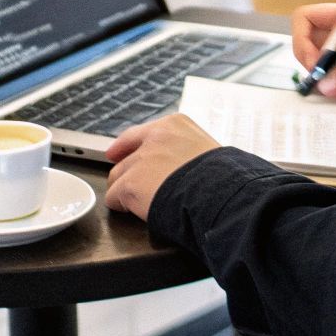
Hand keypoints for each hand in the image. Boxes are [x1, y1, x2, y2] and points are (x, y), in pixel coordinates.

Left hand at [104, 113, 220, 220]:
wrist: (219, 194)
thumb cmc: (221, 178)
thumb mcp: (207, 151)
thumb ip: (186, 151)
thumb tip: (180, 166)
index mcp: (175, 124)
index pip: (140, 133)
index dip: (126, 147)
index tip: (116, 153)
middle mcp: (155, 137)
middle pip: (126, 155)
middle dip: (126, 170)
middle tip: (126, 184)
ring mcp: (141, 159)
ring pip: (117, 175)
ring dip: (123, 189)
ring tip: (134, 203)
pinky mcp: (130, 184)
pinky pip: (114, 196)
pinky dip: (120, 205)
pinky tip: (132, 211)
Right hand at [292, 0, 335, 102]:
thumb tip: (326, 84)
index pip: (309, 18)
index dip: (305, 43)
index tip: (316, 68)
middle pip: (308, 40)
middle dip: (309, 63)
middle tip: (320, 85)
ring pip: (315, 61)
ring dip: (318, 78)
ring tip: (331, 92)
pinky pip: (329, 77)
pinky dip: (328, 88)